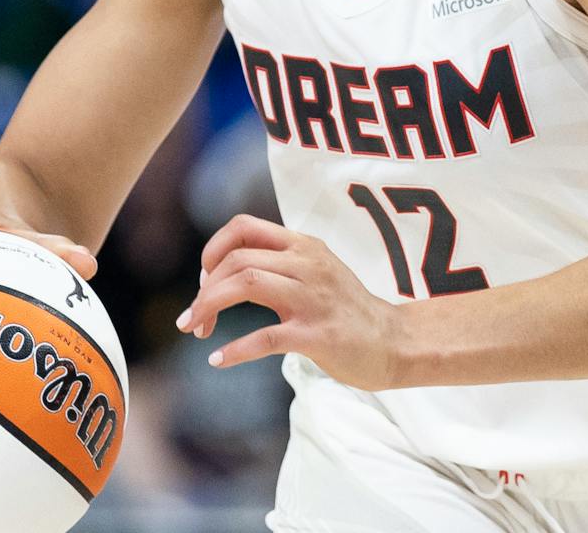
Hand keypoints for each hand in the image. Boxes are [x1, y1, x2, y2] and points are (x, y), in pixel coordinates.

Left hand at [177, 214, 399, 389]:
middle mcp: (307, 264)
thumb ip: (282, 263)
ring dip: (209, 307)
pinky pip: (265, 337)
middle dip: (204, 289)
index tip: (204, 280)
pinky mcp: (317, 335)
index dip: (213, 250)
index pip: (244, 227)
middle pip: (237, 259)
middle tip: (193, 319)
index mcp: (304, 246)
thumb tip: (229, 270)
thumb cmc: (348, 311)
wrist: (394, 343)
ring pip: (246, 284)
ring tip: (196, 330)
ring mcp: (313, 298)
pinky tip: (218, 360)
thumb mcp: (317, 272)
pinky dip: (234, 350)